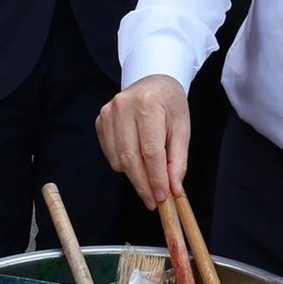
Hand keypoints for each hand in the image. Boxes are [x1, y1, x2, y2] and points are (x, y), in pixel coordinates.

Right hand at [95, 74, 188, 208]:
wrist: (153, 82)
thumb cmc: (170, 105)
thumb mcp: (182, 128)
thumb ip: (178, 160)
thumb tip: (174, 189)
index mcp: (148, 105)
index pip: (151, 151)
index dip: (156, 178)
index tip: (162, 197)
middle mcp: (124, 106)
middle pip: (130, 157)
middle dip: (143, 184)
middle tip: (153, 201)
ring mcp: (108, 113)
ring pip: (118, 159)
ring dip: (134, 176)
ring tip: (149, 180)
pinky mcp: (100, 120)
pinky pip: (110, 154)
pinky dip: (123, 165)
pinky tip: (137, 162)